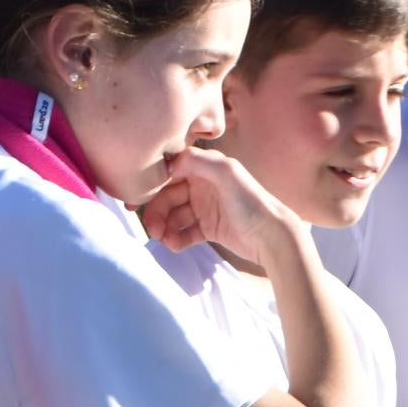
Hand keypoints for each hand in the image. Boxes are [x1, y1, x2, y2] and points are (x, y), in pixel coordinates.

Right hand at [142, 147, 300, 263]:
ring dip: (164, 227)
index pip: (170, 171)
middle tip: (152, 229)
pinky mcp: (209, 228)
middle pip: (168, 196)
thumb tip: (168, 161)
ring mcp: (205, 208)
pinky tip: (174, 246)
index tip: (135, 200)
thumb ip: (197, 160)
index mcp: (206, 168)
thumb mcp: (227, 173)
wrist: (272, 236)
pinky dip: (177, 239)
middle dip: (156, 212)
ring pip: (174, 216)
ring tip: (164, 239)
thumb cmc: (252, 202)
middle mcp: (203, 185)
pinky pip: (184, 232)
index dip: (151, 184)